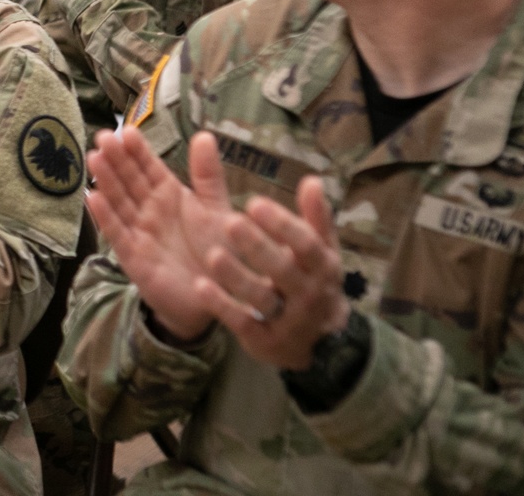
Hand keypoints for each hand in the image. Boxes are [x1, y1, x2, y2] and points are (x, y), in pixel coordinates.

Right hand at [86, 128, 277, 341]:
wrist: (217, 296)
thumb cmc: (217, 251)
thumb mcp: (217, 208)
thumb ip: (208, 174)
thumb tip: (204, 134)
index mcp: (169, 194)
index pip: (149, 166)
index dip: (137, 149)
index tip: (126, 130)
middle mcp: (150, 210)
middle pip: (129, 180)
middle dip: (116, 159)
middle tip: (103, 137)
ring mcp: (139, 232)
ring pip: (119, 202)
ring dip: (106, 181)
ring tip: (94, 158)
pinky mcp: (133, 257)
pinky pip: (117, 234)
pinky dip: (105, 217)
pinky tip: (93, 198)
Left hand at [194, 175, 349, 369]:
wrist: (323, 344)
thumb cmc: (314, 280)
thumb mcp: (321, 251)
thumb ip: (316, 217)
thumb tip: (312, 180)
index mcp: (323, 267)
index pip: (307, 244)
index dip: (283, 225)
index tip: (255, 202)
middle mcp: (308, 294)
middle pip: (283, 270)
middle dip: (257, 247)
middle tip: (231, 222)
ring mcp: (286, 319)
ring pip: (261, 297)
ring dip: (236, 276)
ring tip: (212, 255)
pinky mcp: (263, 338)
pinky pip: (241, 321)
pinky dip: (221, 305)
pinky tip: (200, 286)